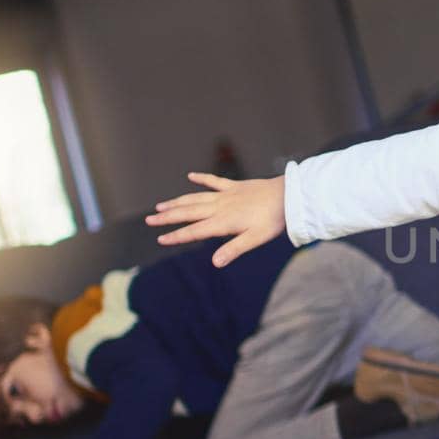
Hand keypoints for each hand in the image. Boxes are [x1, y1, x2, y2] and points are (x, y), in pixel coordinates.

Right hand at [147, 173, 284, 266]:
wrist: (289, 195)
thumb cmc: (273, 220)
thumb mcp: (255, 239)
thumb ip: (234, 250)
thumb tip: (215, 263)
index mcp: (223, 222)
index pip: (194, 231)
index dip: (177, 236)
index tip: (160, 239)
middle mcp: (220, 207)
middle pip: (188, 212)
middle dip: (168, 217)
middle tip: (149, 220)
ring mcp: (226, 195)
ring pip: (196, 198)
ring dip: (177, 202)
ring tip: (161, 205)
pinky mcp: (235, 186)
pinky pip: (214, 181)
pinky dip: (202, 178)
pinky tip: (191, 176)